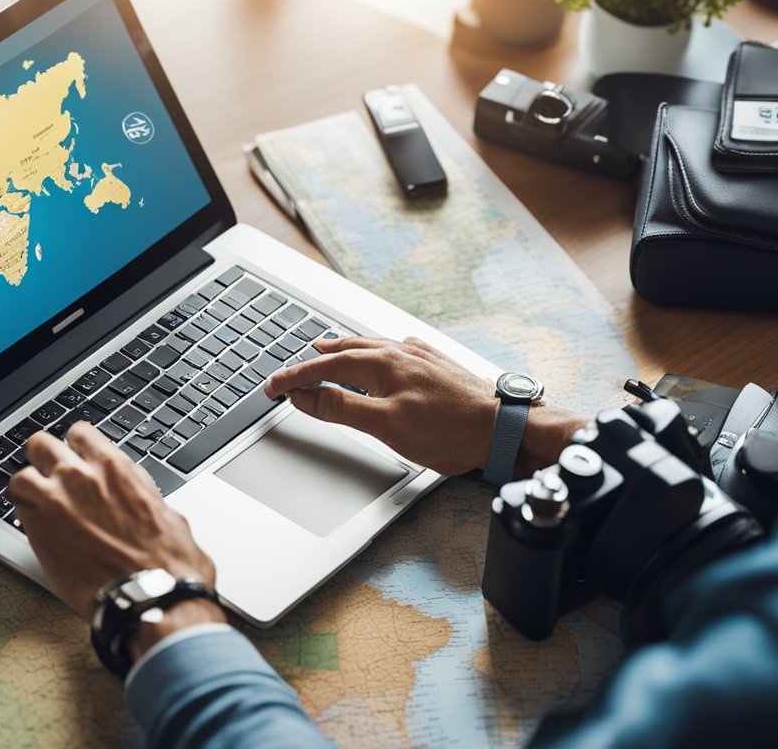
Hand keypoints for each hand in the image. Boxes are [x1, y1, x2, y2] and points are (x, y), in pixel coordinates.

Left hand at [7, 422, 225, 657]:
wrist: (151, 597)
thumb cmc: (167, 561)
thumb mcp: (165, 510)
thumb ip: (136, 492)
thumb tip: (131, 490)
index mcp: (113, 468)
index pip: (79, 433)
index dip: (75, 446)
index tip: (75, 456)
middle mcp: (79, 478)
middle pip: (41, 445)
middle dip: (44, 458)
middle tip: (50, 475)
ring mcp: (54, 504)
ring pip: (21, 477)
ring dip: (28, 488)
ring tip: (37, 503)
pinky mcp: (38, 534)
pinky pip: (18, 511)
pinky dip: (25, 515)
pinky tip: (39, 527)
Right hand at [264, 336, 584, 477]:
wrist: (505, 429)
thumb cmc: (451, 430)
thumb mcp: (385, 425)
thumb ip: (341, 407)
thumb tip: (305, 394)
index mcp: (382, 365)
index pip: (324, 367)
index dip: (294, 377)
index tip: (272, 386)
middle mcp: (399, 353)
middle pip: (344, 350)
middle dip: (313, 360)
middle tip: (290, 370)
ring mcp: (420, 357)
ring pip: (369, 347)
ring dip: (341, 350)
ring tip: (325, 350)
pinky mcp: (436, 364)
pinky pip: (393, 350)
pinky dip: (373, 351)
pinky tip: (380, 354)